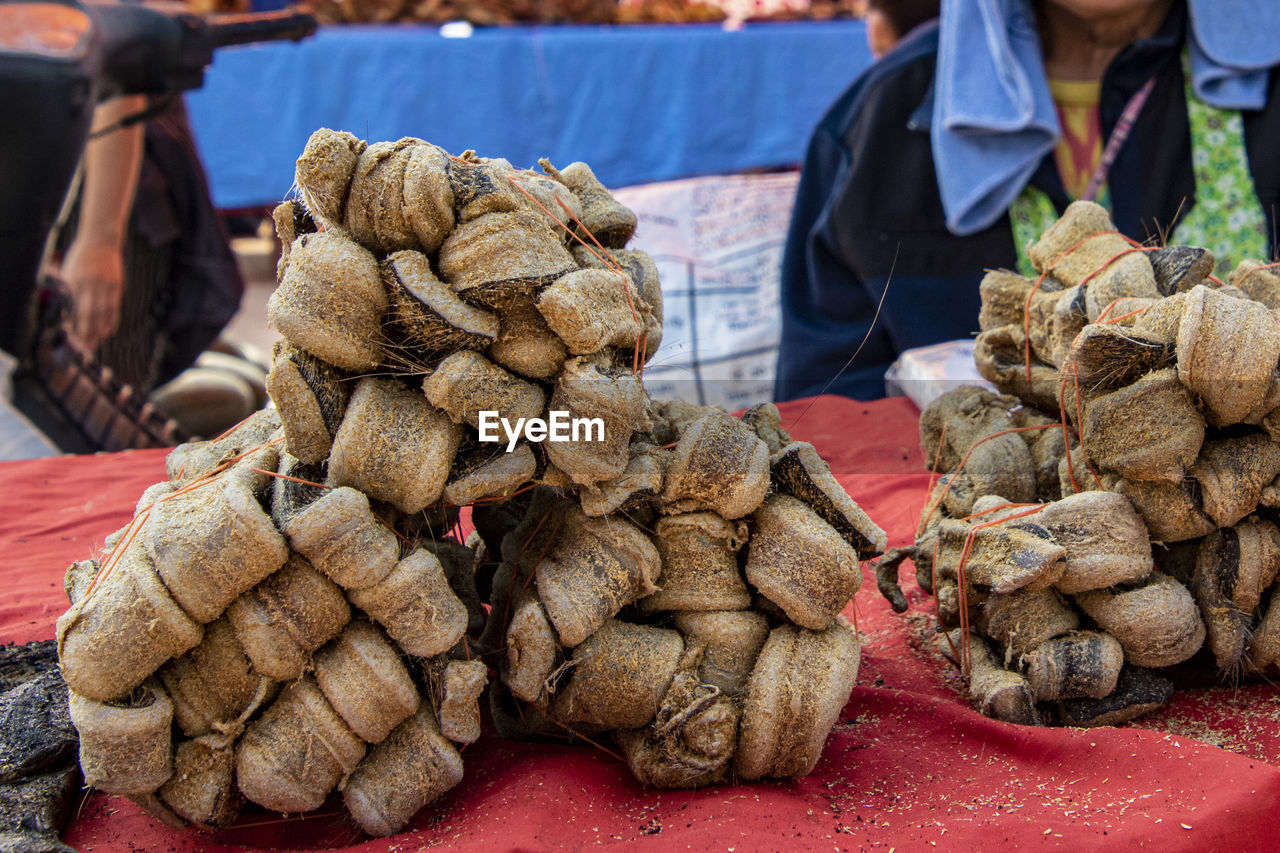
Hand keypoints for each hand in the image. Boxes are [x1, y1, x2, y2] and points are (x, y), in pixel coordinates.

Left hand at [60, 237, 124, 353]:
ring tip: (97, 342)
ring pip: (102, 312)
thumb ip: (67, 289)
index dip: (73, 325)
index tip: (72, 339)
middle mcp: (89, 284)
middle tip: (85, 347)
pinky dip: (111, 320)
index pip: (73, 308)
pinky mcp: (116, 285)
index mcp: (74, 281)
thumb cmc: (81, 256)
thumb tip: (66, 311)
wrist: (100, 240)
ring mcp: (105, 285)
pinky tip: (109, 330)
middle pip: (88, 314)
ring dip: (99, 329)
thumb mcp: (68, 270)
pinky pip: (114, 307)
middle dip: (87, 332)